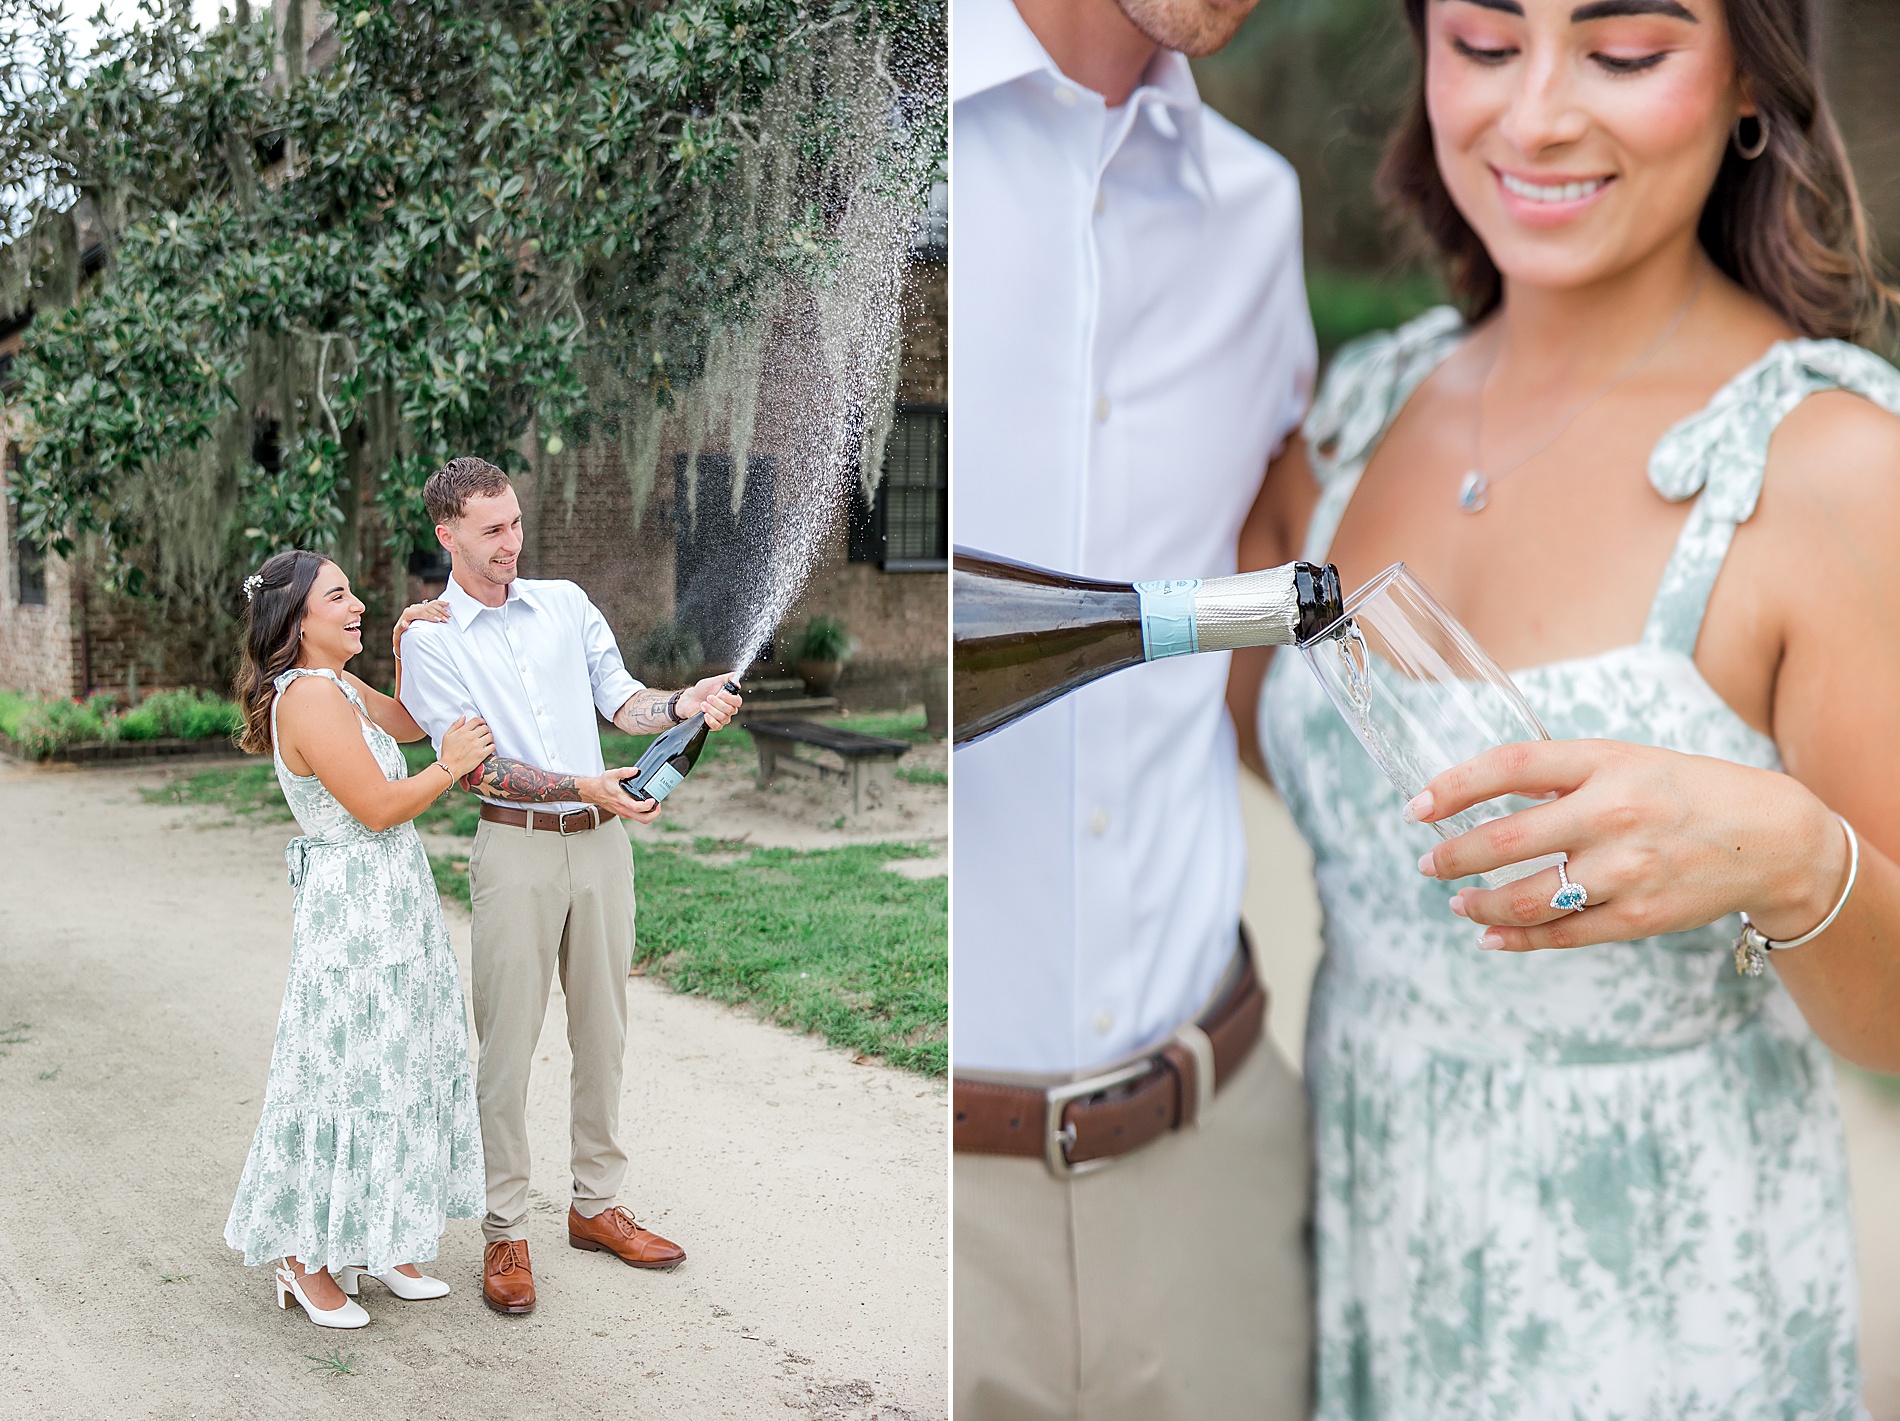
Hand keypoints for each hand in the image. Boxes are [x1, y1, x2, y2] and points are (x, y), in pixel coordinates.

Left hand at [393, 598, 449, 656]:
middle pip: (428, 608)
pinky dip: (441, 604)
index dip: (430, 616)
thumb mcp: (398, 634)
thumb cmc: (400, 635)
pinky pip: (433, 603)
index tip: (438, 621)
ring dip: (441, 610)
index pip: (421, 613)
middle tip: (446, 620)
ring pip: (432, 605)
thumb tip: (404, 623)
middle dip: (438, 614)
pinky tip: (447, 604)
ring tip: (448, 616)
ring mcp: (419, 607)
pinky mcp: (423, 607)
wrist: (401, 633)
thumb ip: (400, 628)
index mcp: (408, 613)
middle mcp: (413, 608)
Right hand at [439, 715, 494, 780]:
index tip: (482, 723)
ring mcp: (477, 745)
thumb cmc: (448, 752)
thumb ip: (456, 725)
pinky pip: (492, 747)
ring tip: (487, 740)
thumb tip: (463, 717)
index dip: (481, 721)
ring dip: (490, 737)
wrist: (450, 767)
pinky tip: (488, 748)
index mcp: (463, 731)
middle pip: (485, 728)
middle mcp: (471, 737)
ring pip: (490, 736)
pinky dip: (492, 746)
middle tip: (485, 733)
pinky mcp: (481, 754)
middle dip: (486, 729)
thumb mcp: (447, 736)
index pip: (476, 720)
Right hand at [580, 768, 662, 824]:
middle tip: (658, 805)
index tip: (653, 800)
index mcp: (621, 799)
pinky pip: (636, 816)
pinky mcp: (624, 813)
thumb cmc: (603, 784)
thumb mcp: (612, 774)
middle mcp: (623, 809)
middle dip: (654, 814)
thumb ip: (624, 771)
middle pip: (643, 819)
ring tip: (654, 804)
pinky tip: (646, 804)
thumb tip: (635, 770)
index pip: (636, 808)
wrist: (593, 792)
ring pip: (640, 819)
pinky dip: (644, 813)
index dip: (647, 806)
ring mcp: (624, 812)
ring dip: (650, 814)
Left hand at [676, 675, 742, 730]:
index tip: (720, 694)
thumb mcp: (715, 681)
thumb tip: (737, 681)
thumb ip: (728, 678)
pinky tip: (705, 714)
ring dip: (711, 710)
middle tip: (708, 697)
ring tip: (703, 704)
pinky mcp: (715, 725)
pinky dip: (711, 720)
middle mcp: (729, 710)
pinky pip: (717, 726)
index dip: (730, 699)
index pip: (738, 702)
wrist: (690, 699)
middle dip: (717, 703)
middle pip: (730, 710)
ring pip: (723, 717)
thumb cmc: (703, 690)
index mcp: (731, 699)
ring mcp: (722, 719)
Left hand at [1410, 739, 1844, 952]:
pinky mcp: (1640, 915)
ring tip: (1459, 903)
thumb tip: (1481, 799)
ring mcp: (1627, 869)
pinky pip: (1564, 934)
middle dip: (1453, 856)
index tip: (1415, 807)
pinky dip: (1518, 938)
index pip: (1508, 766)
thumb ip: (1560, 777)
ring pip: (1529, 897)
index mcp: (1603, 762)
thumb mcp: (1624, 761)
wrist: (1772, 838)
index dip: (1452, 787)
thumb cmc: (1682, 792)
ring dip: (1480, 904)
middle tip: (1426, 864)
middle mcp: (1613, 813)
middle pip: (1506, 840)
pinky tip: (1492, 936)